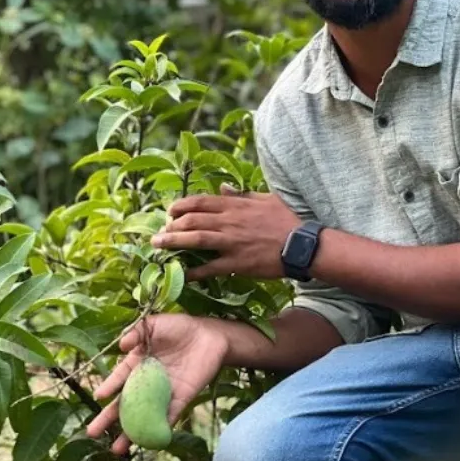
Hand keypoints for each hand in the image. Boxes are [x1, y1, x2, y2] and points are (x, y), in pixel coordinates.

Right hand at [86, 313, 230, 454]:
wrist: (210, 336)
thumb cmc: (180, 327)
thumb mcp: (155, 324)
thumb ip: (138, 332)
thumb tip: (122, 344)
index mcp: (137, 364)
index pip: (119, 378)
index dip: (109, 386)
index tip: (98, 397)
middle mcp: (146, 382)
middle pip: (124, 404)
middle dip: (108, 418)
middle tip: (92, 433)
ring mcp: (162, 393)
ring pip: (143, 416)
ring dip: (130, 433)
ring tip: (116, 450)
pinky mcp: (181, 399)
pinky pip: (169, 416)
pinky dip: (161, 428)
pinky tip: (150, 442)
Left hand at [151, 184, 300, 280]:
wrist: (302, 244)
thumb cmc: (286, 220)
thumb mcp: (263, 198)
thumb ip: (240, 194)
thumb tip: (222, 186)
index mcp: (234, 205)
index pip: (200, 202)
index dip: (180, 206)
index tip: (169, 211)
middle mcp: (229, 222)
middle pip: (191, 220)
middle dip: (171, 225)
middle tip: (159, 232)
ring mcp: (231, 243)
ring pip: (195, 240)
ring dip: (173, 242)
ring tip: (157, 246)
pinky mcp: (237, 263)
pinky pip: (210, 268)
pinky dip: (194, 271)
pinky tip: (182, 274)